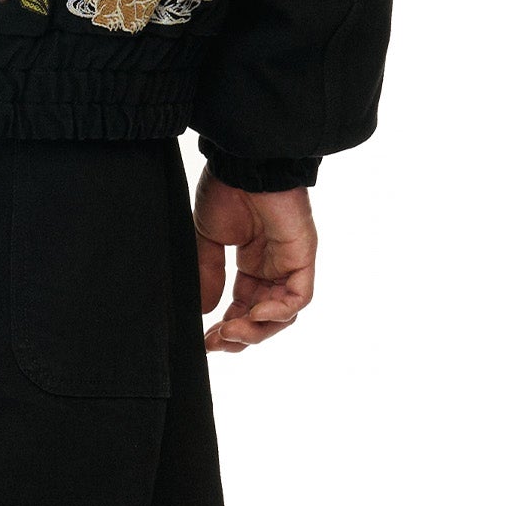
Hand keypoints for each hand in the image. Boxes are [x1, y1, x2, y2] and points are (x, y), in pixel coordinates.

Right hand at [193, 165, 315, 352]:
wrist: (243, 162)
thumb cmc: (226, 188)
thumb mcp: (208, 236)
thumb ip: (208, 272)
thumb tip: (203, 309)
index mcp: (252, 262)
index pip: (243, 307)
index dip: (226, 327)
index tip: (206, 340)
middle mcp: (273, 267)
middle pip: (263, 317)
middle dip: (240, 335)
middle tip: (216, 343)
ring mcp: (289, 263)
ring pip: (282, 314)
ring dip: (256, 329)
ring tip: (229, 333)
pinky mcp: (302, 257)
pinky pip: (298, 296)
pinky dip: (278, 311)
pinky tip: (254, 315)